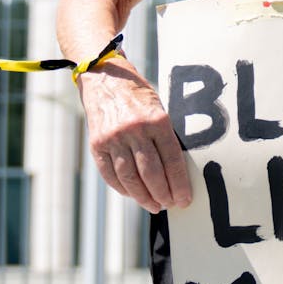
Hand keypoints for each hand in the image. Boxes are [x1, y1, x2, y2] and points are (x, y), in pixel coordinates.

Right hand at [76, 61, 193, 212]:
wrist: (104, 77)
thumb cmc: (138, 95)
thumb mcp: (158, 108)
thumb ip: (165, 137)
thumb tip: (176, 173)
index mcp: (157, 120)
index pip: (172, 160)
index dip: (179, 184)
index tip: (185, 199)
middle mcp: (134, 130)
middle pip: (151, 173)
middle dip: (163, 194)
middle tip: (171, 204)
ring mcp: (113, 138)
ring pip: (130, 178)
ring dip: (143, 197)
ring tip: (154, 205)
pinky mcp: (97, 144)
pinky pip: (110, 174)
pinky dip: (122, 188)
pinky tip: (132, 194)